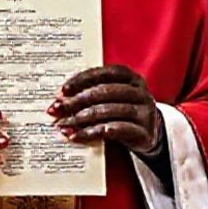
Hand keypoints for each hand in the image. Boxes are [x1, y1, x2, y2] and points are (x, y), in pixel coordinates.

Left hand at [48, 65, 162, 154]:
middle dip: (77, 101)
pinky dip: (93, 132)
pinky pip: (114, 130)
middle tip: (57, 109)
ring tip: (63, 124)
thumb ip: (95, 92)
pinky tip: (78, 135)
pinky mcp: (143, 132)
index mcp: (132, 78)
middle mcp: (140, 92)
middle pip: (104, 92)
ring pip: (108, 111)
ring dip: (81, 118)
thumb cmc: (124, 111)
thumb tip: (61, 99)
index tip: (63, 89)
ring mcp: (144, 112)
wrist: (150, 133)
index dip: (83, 79)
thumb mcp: (115, 97)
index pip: (105, 73)